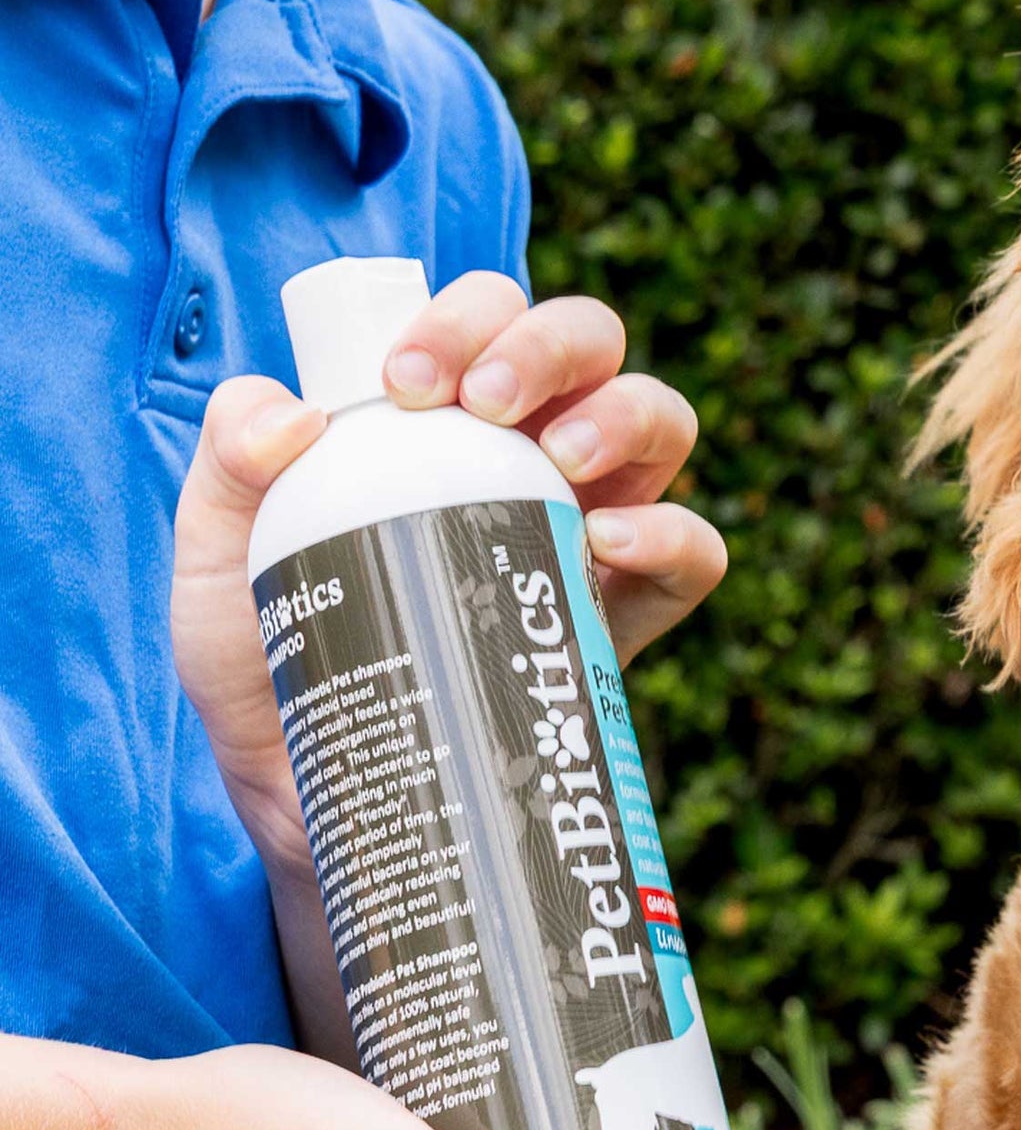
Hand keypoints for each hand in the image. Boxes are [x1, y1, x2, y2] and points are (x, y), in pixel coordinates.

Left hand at [172, 272, 726, 873]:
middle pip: (590, 343)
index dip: (465, 319)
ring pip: (661, 422)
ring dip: (623, 415)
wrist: (322, 812)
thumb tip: (292, 418)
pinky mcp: (622, 622)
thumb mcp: (217, 562)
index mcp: (446, 418)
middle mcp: (531, 455)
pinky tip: (610, 542)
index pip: (488, 317)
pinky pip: (694, 556)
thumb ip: (224, 471)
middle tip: (484, 405)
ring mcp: (588, 532)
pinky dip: (672, 533)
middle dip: (547, 346)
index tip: (404, 382)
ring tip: (563, 459)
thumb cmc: (274, 666)